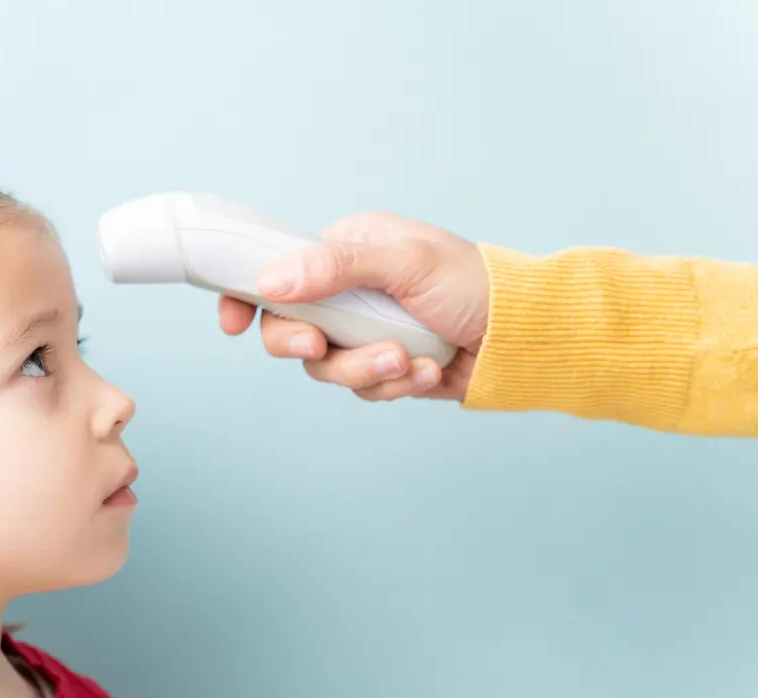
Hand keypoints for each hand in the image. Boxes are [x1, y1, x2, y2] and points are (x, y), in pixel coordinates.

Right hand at [217, 211, 488, 401]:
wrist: (524, 337)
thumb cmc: (475, 284)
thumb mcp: (405, 263)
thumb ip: (336, 267)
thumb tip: (270, 279)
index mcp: (347, 249)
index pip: (276, 269)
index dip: (245, 296)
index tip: (233, 325)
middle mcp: (349, 291)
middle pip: (289, 328)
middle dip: (309, 347)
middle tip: (323, 347)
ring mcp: (364, 331)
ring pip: (326, 367)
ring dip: (366, 370)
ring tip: (407, 361)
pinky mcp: (384, 366)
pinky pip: (363, 388)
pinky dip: (395, 384)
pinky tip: (428, 371)